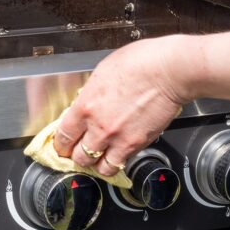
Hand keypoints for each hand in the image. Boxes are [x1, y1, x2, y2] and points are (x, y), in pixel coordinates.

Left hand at [52, 35, 192, 178]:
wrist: (169, 71)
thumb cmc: (141, 63)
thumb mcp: (103, 72)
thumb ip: (91, 94)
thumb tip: (87, 103)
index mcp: (85, 106)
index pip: (63, 136)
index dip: (61, 144)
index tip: (63, 145)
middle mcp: (98, 127)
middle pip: (77, 156)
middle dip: (76, 155)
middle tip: (79, 151)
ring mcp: (118, 139)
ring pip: (97, 167)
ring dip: (96, 163)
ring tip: (98, 157)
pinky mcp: (136, 145)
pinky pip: (119, 165)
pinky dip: (115, 163)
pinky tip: (116, 154)